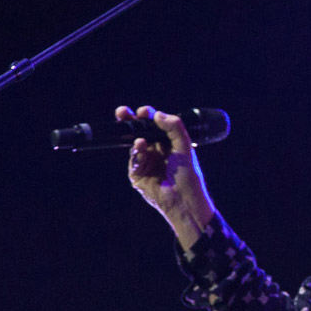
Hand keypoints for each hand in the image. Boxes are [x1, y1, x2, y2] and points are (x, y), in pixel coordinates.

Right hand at [119, 105, 219, 250]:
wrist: (184, 199)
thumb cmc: (188, 175)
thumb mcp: (184, 146)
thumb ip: (174, 128)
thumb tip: (157, 114)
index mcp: (167, 143)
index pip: (153, 125)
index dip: (147, 116)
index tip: (143, 111)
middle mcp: (155, 151)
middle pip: (139, 132)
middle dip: (130, 122)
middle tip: (122, 113)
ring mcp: (145, 162)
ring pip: (134, 145)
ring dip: (136, 140)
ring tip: (141, 141)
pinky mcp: (137, 175)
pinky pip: (133, 160)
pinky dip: (136, 154)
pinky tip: (141, 150)